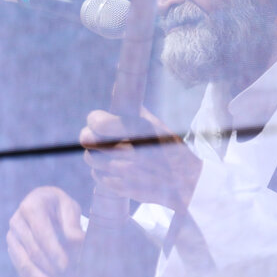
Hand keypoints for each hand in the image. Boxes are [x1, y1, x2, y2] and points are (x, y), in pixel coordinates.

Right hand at [7, 186, 84, 276]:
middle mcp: (17, 220)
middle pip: (33, 251)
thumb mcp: (69, 208)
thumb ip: (72, 224)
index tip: (65, 266)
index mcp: (31, 206)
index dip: (53, 251)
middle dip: (52, 268)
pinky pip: (22, 269)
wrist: (43, 206)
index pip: (42, 233)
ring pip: (25, 264)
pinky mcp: (12, 249)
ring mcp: (11, 236)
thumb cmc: (60, 208)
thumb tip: (78, 240)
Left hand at [80, 107, 200, 209]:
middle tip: (94, 138)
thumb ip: (133, 110)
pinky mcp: (125, 188)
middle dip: (90, 138)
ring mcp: (128, 171)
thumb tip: (116, 89)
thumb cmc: (167, 148)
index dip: (94, 120)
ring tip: (104, 153)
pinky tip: (112, 168)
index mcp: (139, 129)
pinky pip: (99, 178)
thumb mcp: (155, 124)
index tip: (96, 121)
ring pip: (92, 159)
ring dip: (94, 155)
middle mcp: (132, 150)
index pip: (99, 122)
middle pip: (90, 141)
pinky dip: (101, 172)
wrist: (186, 179)